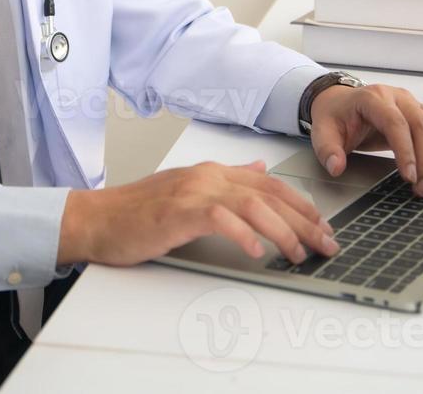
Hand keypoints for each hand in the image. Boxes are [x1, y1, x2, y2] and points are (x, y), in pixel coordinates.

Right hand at [56, 160, 340, 266]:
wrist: (96, 219)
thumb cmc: (137, 212)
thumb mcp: (186, 189)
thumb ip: (225, 180)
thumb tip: (258, 168)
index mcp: (210, 172)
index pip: (267, 182)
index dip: (300, 204)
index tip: (323, 225)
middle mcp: (206, 176)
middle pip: (268, 194)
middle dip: (304, 220)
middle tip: (326, 244)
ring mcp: (192, 191)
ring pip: (252, 205)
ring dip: (283, 231)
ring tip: (300, 253)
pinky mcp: (179, 212)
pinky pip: (221, 219)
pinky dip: (244, 235)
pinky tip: (259, 252)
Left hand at [308, 83, 422, 196]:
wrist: (342, 102)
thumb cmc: (336, 117)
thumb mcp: (322, 132)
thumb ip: (327, 150)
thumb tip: (337, 167)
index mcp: (372, 99)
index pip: (396, 122)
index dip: (406, 151)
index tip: (409, 177)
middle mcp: (399, 97)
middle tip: (420, 188)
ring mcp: (416, 103)